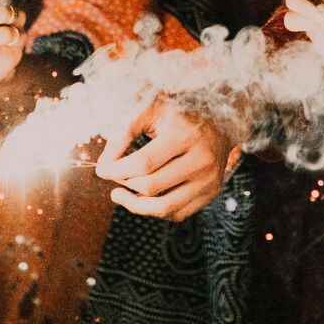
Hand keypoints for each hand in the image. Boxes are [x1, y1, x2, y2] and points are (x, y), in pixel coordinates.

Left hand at [95, 96, 240, 221]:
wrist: (221, 122)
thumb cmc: (180, 114)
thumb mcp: (153, 110)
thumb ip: (125, 131)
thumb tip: (104, 164)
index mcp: (186, 136)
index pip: (144, 162)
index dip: (117, 169)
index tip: (102, 169)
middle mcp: (201, 161)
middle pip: (151, 186)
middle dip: (124, 183)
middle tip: (114, 175)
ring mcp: (208, 181)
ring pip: (164, 207)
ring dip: (135, 204)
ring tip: (120, 194)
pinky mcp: (211, 194)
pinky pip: (177, 214)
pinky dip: (155, 209)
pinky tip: (143, 197)